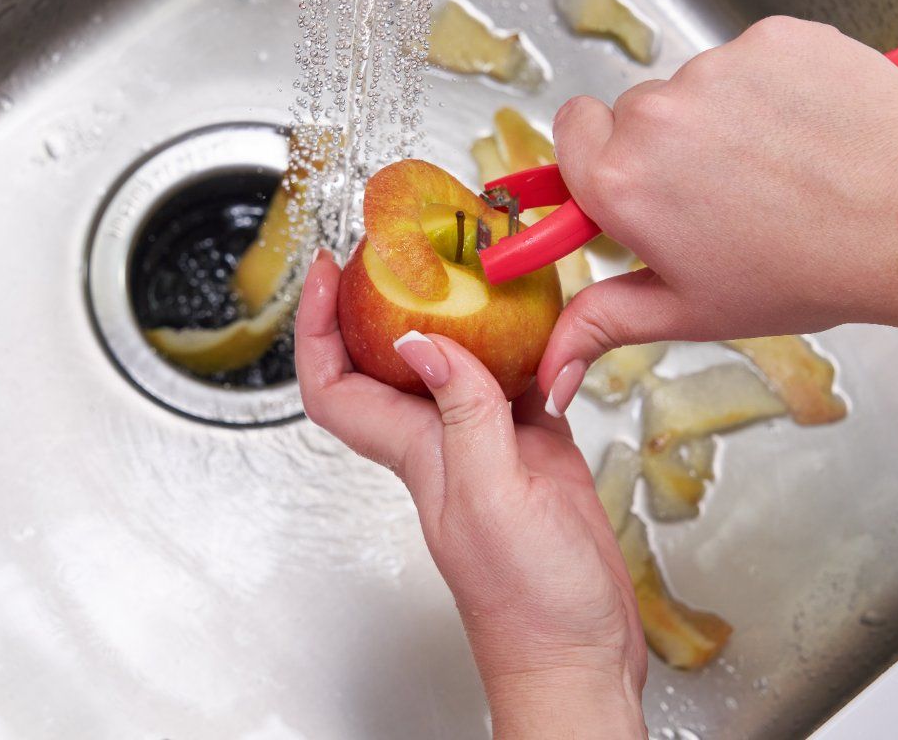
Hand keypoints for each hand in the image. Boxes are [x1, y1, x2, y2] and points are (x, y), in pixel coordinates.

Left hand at [296, 250, 647, 738]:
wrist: (580, 652)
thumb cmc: (530, 603)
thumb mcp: (493, 496)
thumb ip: (461, 414)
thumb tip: (421, 340)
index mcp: (417, 452)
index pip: (336, 383)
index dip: (317, 326)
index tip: (329, 269)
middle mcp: (444, 442)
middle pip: (392, 358)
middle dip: (387, 298)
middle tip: (406, 245)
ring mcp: (491, 445)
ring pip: (460, 361)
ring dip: (462, 314)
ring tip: (476, 264)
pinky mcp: (537, 451)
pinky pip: (521, 382)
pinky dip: (530, 348)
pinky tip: (546, 324)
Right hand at [539, 15, 897, 413]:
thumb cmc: (803, 273)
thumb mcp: (690, 310)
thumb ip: (603, 326)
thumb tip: (550, 375)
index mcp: (621, 181)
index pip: (570, 130)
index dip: (598, 154)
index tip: (634, 178)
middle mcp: (657, 115)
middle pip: (635, 112)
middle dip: (665, 145)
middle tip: (721, 192)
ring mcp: (717, 68)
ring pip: (698, 86)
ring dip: (723, 117)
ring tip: (779, 166)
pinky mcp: (773, 37)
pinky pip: (753, 57)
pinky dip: (774, 87)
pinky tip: (808, 132)